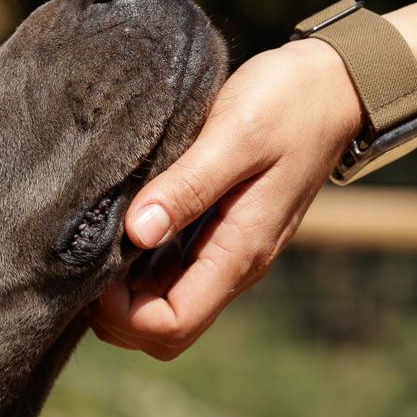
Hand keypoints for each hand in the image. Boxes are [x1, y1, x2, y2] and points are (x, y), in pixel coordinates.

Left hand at [90, 38, 363, 358]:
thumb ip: (188, 185)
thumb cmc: (287, 103)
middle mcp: (234, 264)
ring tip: (93, 246)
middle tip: (84, 263)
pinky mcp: (218, 232)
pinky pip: (171, 274)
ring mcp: (226, 251)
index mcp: (240, 252)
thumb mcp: (235, 135)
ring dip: (125, 295)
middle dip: (118, 315)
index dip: (124, 314)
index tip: (94, 269)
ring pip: (166, 307)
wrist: (332, 84)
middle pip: (166, 332)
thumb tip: (137, 231)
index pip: (174, 325)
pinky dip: (137, 269)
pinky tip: (116, 231)